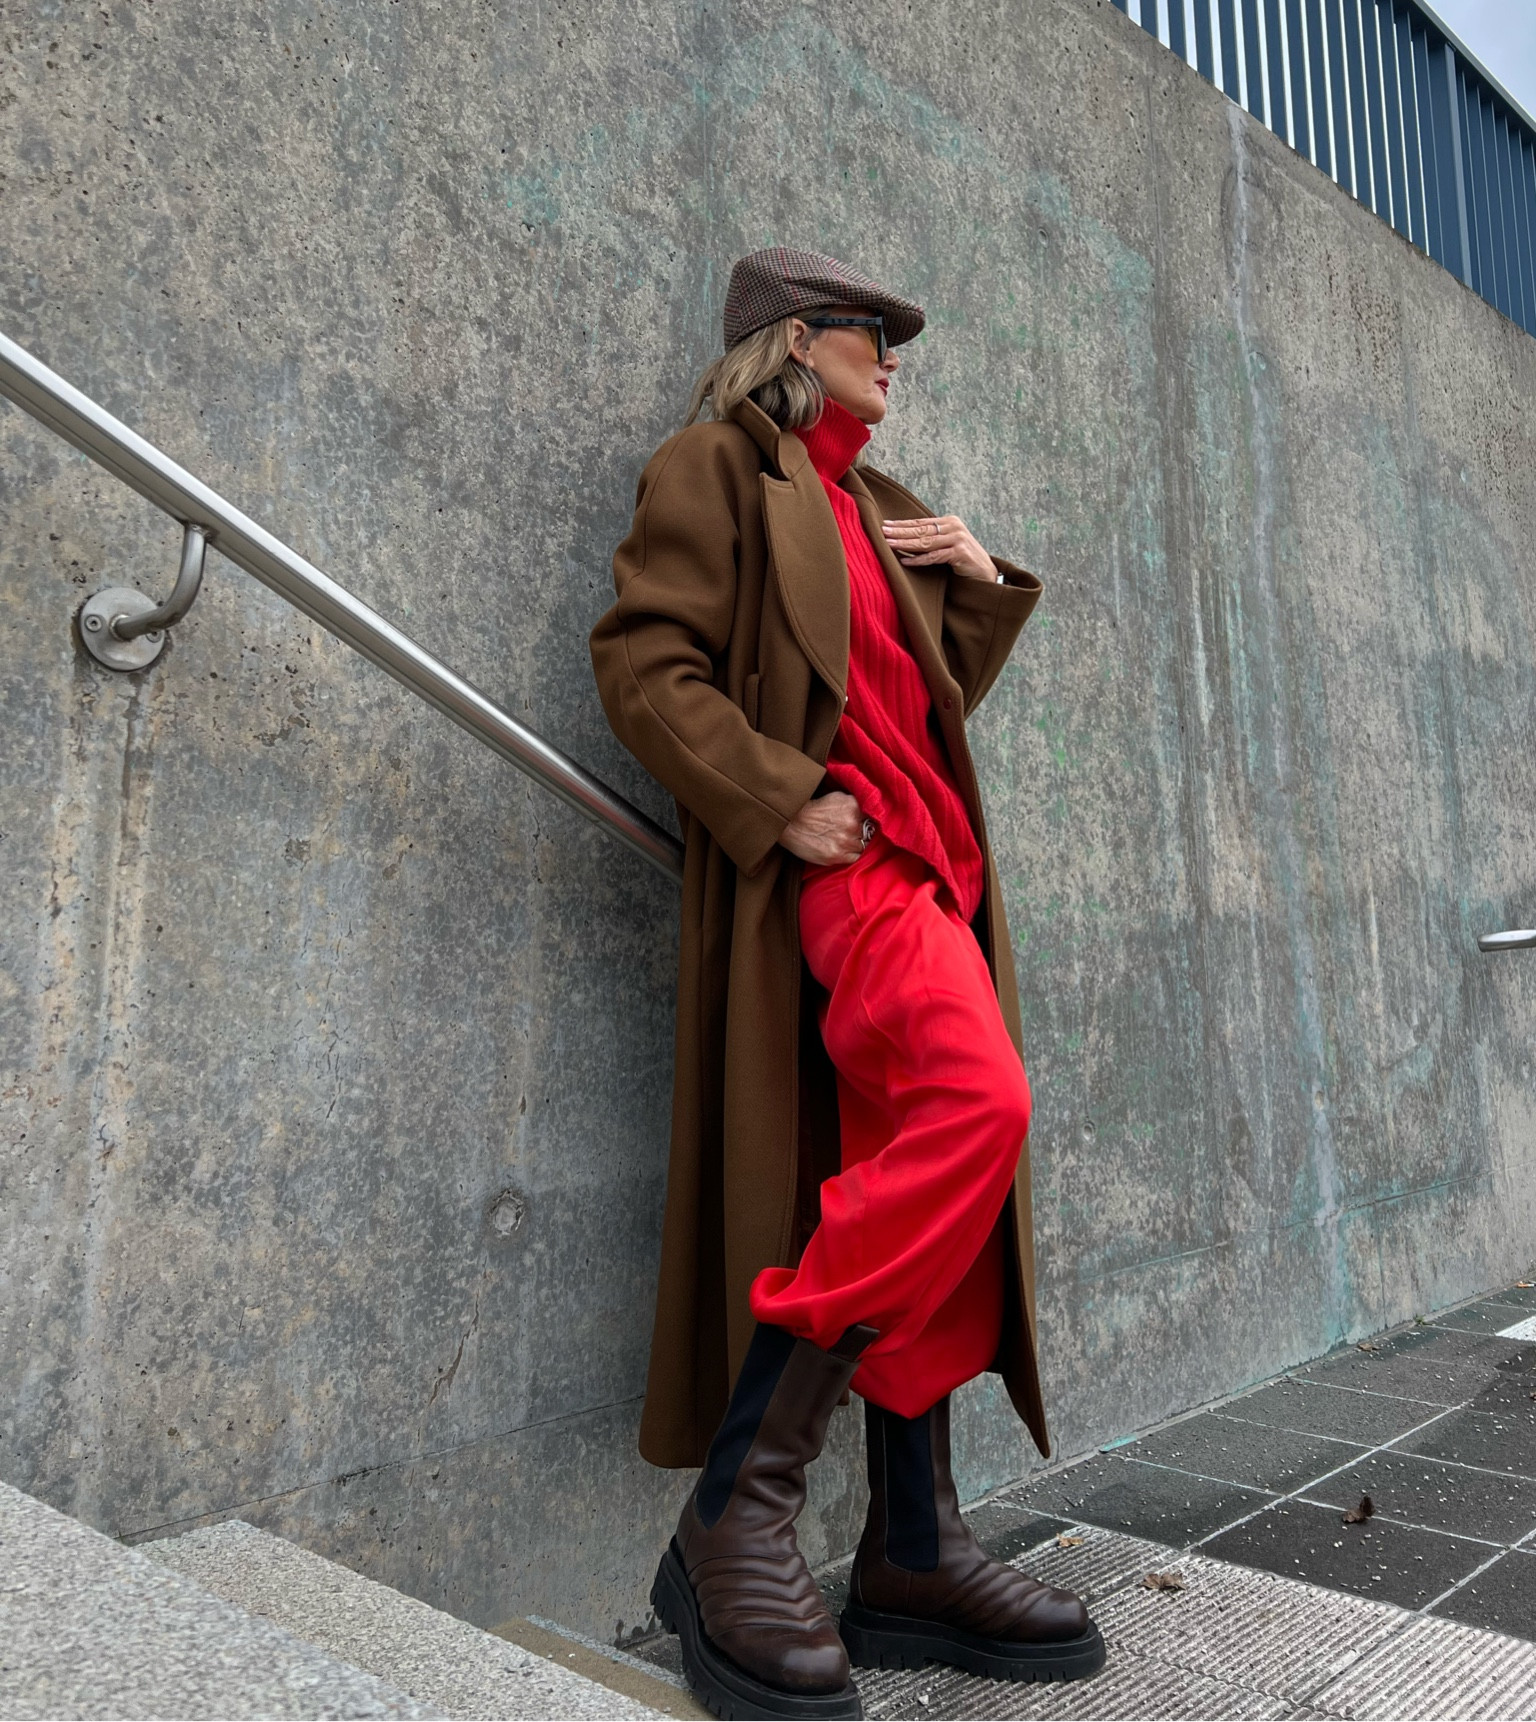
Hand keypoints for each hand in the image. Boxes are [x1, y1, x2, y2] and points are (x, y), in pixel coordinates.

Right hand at [779, 792, 867, 864]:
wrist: (790, 823)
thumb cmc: (812, 809)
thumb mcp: (836, 796)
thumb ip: (853, 802)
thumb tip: (866, 808)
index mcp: (853, 806)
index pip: (871, 816)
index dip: (865, 820)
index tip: (860, 822)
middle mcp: (852, 824)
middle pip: (868, 832)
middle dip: (860, 832)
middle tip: (848, 831)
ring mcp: (845, 841)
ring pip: (862, 846)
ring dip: (855, 844)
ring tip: (843, 840)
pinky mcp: (837, 856)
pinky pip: (854, 858)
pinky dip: (850, 854)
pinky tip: (841, 849)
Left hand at [882, 514, 997, 581]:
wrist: (985, 574)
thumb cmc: (963, 560)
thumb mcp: (948, 544)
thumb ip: (932, 539)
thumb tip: (905, 537)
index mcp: (949, 522)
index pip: (921, 522)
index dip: (903, 524)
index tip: (886, 524)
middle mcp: (954, 527)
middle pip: (921, 530)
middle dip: (900, 531)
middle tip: (882, 531)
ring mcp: (958, 539)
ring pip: (925, 542)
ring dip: (905, 543)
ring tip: (889, 544)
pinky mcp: (960, 553)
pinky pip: (934, 557)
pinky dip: (918, 560)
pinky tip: (905, 561)